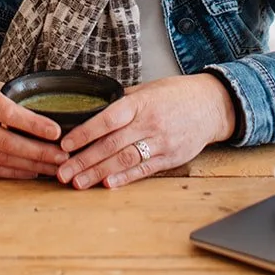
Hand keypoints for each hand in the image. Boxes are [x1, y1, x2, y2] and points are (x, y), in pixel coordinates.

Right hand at [0, 73, 67, 179]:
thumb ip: (8, 93)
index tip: (56, 131)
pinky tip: (33, 174)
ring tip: (56, 168)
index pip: (10, 113)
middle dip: (40, 154)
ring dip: (33, 167)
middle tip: (65, 157)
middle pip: (11, 144)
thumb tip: (41, 98)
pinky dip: (15, 174)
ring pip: (5, 161)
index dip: (34, 124)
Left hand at [55, 74, 236, 189]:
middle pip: (112, 145)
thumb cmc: (176, 94)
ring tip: (78, 183)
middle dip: (84, 161)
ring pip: (125, 160)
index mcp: (140, 103)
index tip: (65, 145)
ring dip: (99, 174)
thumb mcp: (148, 89)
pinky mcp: (171, 158)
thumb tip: (92, 109)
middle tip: (62, 173)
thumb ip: (122, 101)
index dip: (85, 133)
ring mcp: (161, 142)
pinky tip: (107, 185)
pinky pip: (144, 170)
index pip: (108, 119)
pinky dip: (124, 178)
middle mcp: (149, 123)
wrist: (211, 105)